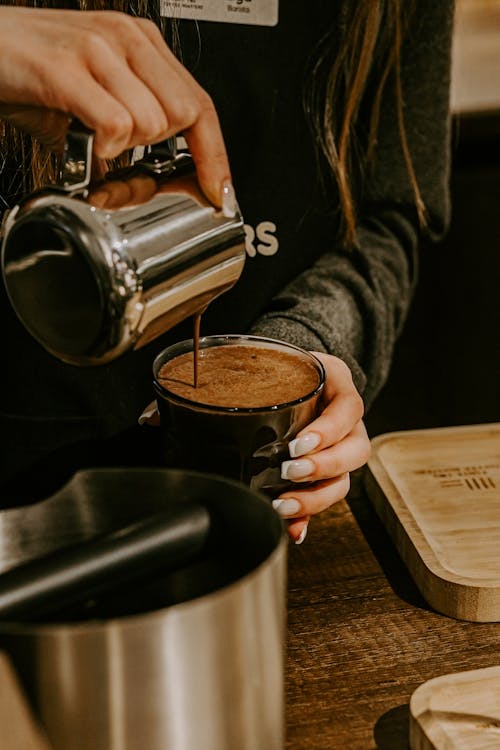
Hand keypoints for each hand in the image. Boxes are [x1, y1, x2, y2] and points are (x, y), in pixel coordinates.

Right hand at [0, 7, 230, 206]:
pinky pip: (115, 123)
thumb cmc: (32, 70)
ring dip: (126, 146)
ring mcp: (97, 48)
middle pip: (184, 115)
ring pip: (152, 122)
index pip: (200, 103)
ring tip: (95, 135)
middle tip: (126, 151)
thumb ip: (131, 122)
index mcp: (140, 42)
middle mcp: (126, 38)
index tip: (218, 190)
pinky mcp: (65, 67)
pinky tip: (84, 136)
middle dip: (159, 148)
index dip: (214, 154)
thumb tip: (154, 172)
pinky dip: (104, 144)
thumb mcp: (95, 93)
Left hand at [273, 353, 370, 543]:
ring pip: (345, 479)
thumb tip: (215, 390)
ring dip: (317, 497)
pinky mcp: (327, 474)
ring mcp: (341, 449)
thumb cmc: (283, 368)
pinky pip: (324, 497)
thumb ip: (257, 373)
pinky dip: (310, 516)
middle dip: (324, 466)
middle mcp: (348, 422)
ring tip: (285, 504)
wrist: (290, 372)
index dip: (328, 430)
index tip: (298, 444)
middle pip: (356, 450)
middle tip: (290, 471)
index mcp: (338, 387)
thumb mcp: (277, 361)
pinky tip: (295, 530)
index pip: (348, 409)